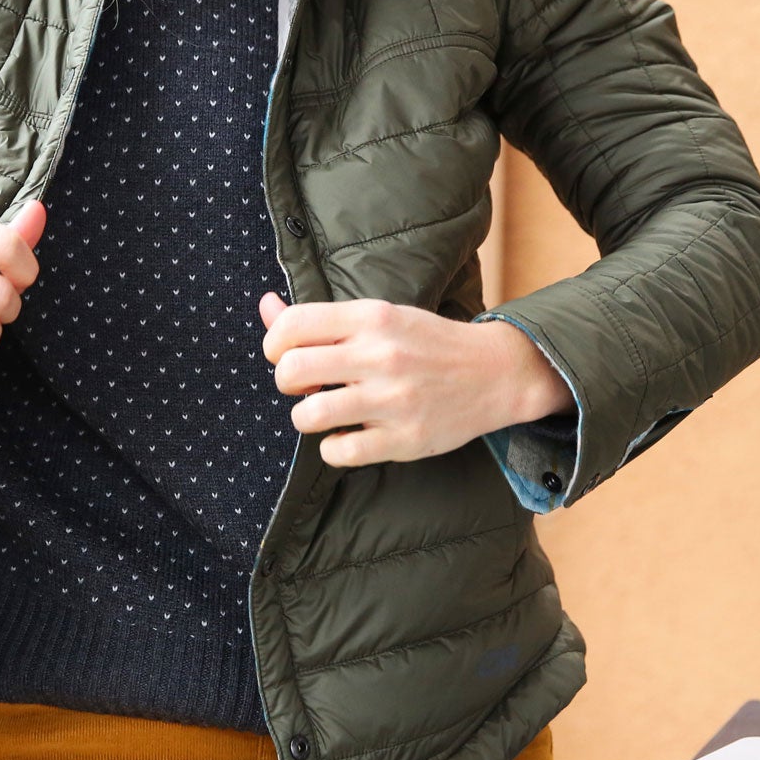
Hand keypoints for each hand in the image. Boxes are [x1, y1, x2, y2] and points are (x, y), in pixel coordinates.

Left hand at [259, 294, 574, 468]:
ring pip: (309, 416)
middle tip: (306, 386)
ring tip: (325, 412)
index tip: (288, 354)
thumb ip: (320, 317)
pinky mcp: (405, 439)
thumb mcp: (379, 316)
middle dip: (286, 381)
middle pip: (291, 370)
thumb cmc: (427, 343)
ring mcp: (393, 400)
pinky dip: (334, 448)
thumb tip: (264, 306)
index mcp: (372, 318)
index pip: (292, 325)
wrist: (495, 373)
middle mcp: (381, 356)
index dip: (274, 343)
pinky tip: (349, 435)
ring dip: (306, 417)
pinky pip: (340, 452)